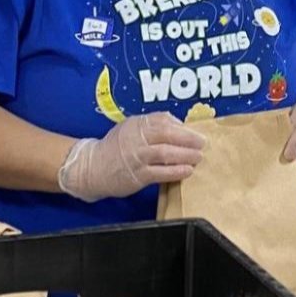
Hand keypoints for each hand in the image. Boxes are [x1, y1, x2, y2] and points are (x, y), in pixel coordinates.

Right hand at [58, 113, 204, 201]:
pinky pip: (161, 173)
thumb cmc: (116, 147)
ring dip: (186, 155)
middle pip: (167, 135)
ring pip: (166, 153)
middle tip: (203, 143)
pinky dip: (176, 171)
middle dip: (188, 139)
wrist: (92, 167)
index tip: (196, 131)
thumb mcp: (130, 128)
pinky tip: (188, 171)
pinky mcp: (138, 176)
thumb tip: (179, 124)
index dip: (182, 126)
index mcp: (136, 125)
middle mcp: (137, 139)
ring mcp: (137, 158)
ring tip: (198, 157)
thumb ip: (152, 124)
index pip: (163, 120)